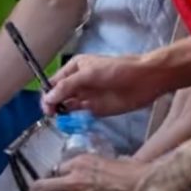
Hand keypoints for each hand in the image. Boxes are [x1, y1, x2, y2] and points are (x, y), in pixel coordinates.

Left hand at [29, 154, 160, 190]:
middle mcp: (74, 178)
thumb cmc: (134, 172)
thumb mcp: (107, 161)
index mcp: (80, 162)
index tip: (59, 186)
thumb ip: (93, 169)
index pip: (57, 170)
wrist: (147, 187)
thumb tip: (92, 175)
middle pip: (41, 187)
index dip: (57, 179)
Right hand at [43, 53, 170, 117]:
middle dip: (51, 103)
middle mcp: (77, 82)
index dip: (47, 93)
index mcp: (74, 68)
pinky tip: (69, 122)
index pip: (53, 82)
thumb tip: (48, 98)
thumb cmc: (117, 70)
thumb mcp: (89, 74)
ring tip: (58, 118)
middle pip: (57, 94)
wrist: (144, 80)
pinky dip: (71, 118)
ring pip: (66, 105)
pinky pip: (78, 114)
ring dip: (60, 112)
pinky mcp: (95, 108)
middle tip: (51, 113)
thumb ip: (67, 86)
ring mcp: (86, 96)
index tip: (45, 105)